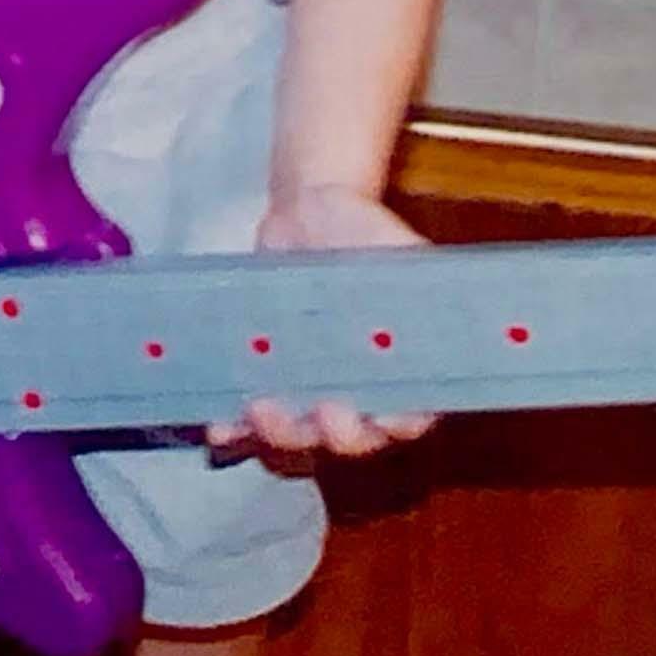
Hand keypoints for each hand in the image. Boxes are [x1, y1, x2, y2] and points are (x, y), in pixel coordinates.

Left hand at [208, 186, 436, 458]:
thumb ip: (416, 275)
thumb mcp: (398, 250)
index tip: (386, 417)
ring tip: (262, 411)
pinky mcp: (269, 387)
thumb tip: (434, 299)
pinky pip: (249, 424)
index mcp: (401, 373)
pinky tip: (220, 426)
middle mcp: (359, 397)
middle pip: (351, 439)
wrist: (311, 216)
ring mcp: (311, 397)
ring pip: (298, 437)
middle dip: (338, 435)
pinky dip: (235, 430)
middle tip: (327, 413)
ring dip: (280, 434)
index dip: (398, 426)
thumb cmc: (364, 236)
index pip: (410, 417)